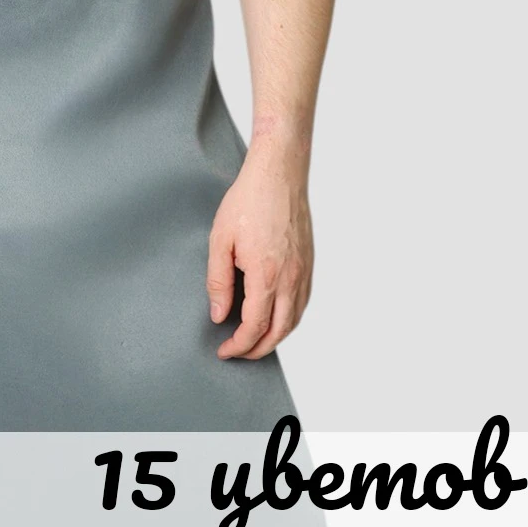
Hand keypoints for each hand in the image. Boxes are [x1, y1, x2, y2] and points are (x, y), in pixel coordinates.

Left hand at [205, 155, 313, 359]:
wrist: (279, 174)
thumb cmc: (248, 200)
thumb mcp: (220, 240)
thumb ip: (218, 281)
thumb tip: (219, 314)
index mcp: (266, 275)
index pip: (254, 327)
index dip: (238, 345)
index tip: (224, 350)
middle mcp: (290, 278)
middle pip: (278, 332)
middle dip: (257, 350)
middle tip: (238, 352)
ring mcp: (303, 272)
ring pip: (294, 320)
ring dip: (275, 337)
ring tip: (255, 341)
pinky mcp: (309, 263)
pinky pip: (302, 303)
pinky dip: (289, 319)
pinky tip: (275, 316)